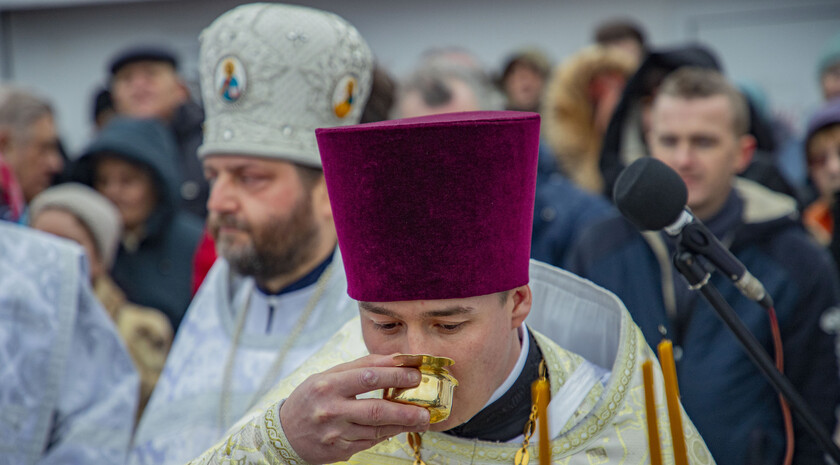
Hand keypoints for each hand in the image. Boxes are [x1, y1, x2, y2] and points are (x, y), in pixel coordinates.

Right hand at [280, 354, 430, 463]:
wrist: (285, 432)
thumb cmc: (311, 398)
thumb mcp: (327, 376)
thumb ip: (359, 367)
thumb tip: (394, 360)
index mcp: (328, 384)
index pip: (368, 376)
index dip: (395, 375)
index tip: (415, 373)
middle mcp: (331, 409)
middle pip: (376, 408)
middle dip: (405, 408)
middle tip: (425, 406)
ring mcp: (336, 432)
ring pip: (377, 429)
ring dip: (403, 424)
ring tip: (421, 419)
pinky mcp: (340, 450)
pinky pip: (370, 441)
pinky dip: (387, 434)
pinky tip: (399, 428)